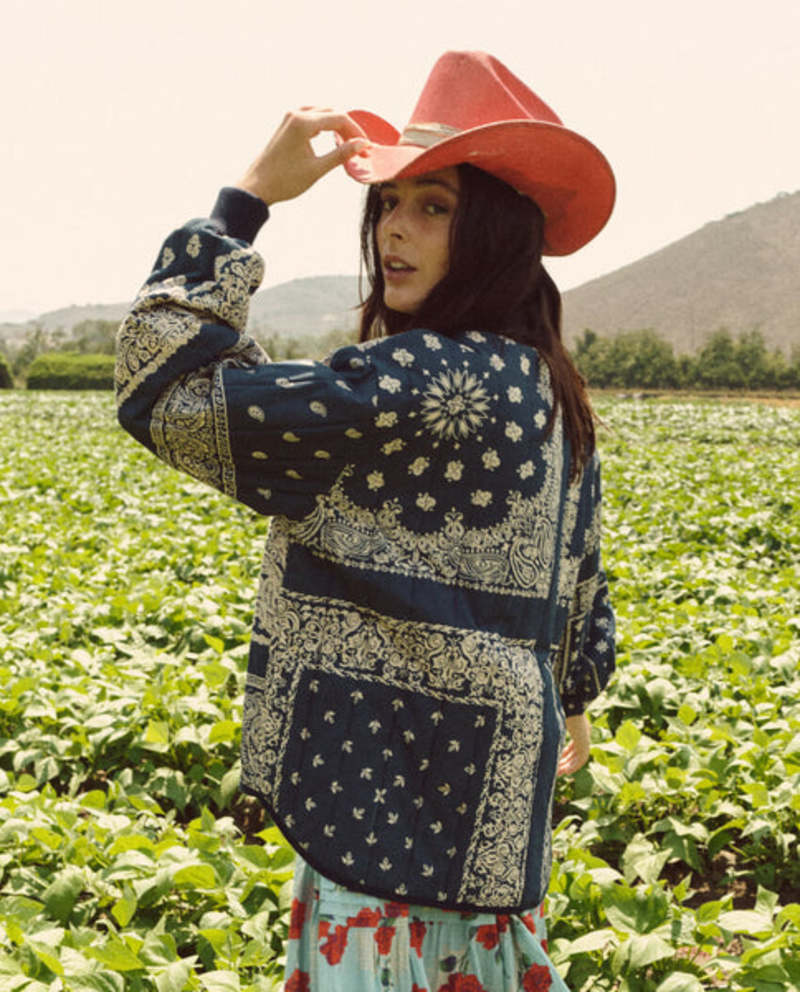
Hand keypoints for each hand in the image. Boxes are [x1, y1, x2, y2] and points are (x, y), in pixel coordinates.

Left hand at [237, 107, 367, 205]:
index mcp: (303, 123)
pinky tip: (332, 138)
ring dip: (337, 126)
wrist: (257, 187)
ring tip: (349, 143)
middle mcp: (296, 115)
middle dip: (348, 129)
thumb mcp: (317, 169)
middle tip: (360, 148)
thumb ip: (341, 154)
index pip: (339, 119)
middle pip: (332, 113)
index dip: (356, 133)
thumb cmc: (285, 180)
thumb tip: (362, 145)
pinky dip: (325, 126)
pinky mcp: (287, 125)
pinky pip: (312, 118)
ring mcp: (290, 118)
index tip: (366, 148)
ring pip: (322, 113)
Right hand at [557, 713, 591, 775]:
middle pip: (573, 755)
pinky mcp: (585, 749)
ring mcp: (584, 744)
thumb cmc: (565, 717)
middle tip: (556, 770)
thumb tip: (539, 725)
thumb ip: (553, 727)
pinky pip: (580, 762)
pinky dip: (573, 767)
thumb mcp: (558, 723)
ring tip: (558, 773)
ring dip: (567, 767)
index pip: (571, 747)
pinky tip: (566, 771)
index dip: (563, 754)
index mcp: (578, 732)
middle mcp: (583, 739)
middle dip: (564, 763)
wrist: (574, 716)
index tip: (556, 760)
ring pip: (576, 760)